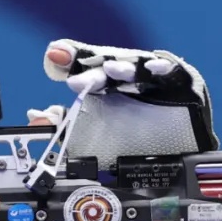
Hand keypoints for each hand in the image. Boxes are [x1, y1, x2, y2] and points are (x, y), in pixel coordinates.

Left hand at [33, 38, 219, 156]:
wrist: (177, 164)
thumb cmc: (137, 144)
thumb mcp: (96, 137)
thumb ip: (67, 125)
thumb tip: (37, 116)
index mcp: (109, 84)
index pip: (87, 66)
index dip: (70, 58)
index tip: (53, 56)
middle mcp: (130, 77)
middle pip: (109, 63)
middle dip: (93, 65)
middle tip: (77, 77)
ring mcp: (156, 79)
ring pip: (138, 66)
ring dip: (124, 67)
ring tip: (110, 70)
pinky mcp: (184, 84)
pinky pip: (174, 73)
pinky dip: (164, 69)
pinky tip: (153, 68)